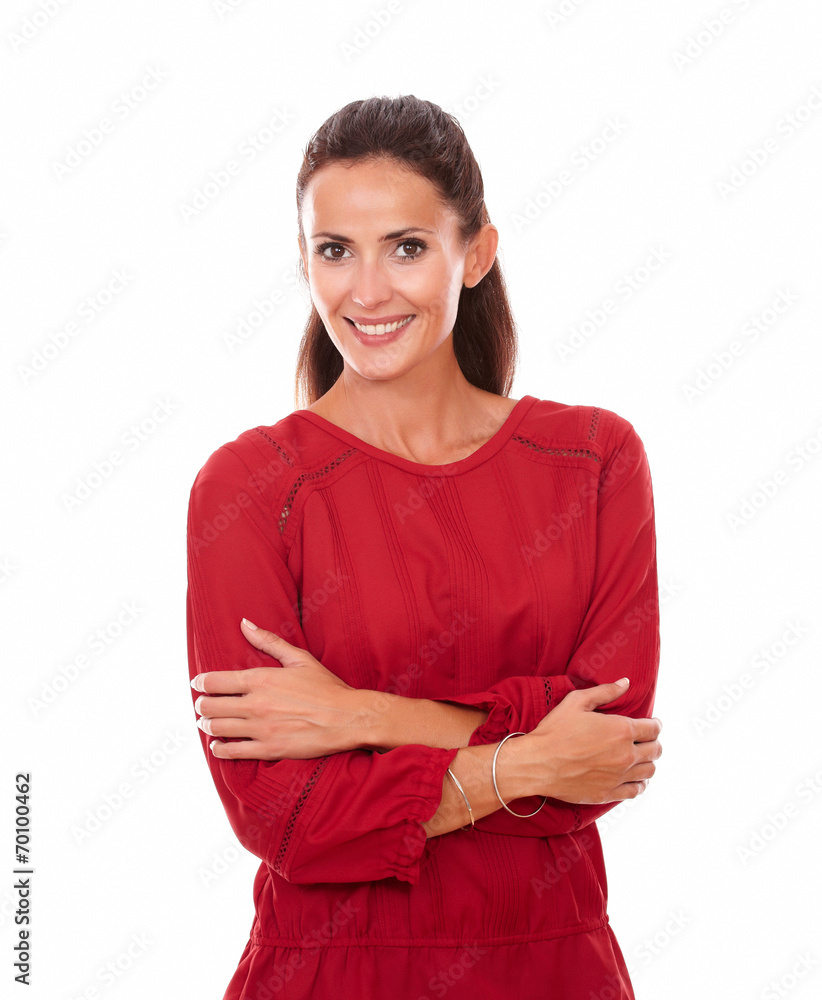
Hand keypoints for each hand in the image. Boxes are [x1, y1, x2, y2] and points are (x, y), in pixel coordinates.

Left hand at [191, 619, 365, 759]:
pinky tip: (218, 746)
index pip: (214, 681)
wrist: (347, 718)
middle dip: (201, 706)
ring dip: (207, 726)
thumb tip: (244, 623)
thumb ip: (268, 641)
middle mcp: (255, 704)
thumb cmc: (326, 687)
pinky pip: (232, 752)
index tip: (197, 684)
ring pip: (217, 729)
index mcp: (260, 679)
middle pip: (210, 706)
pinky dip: (219, 749)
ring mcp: (260, 728)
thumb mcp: (299, 658)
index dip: (200, 682)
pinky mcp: (268, 749)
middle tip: (202, 706)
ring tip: (207, 724)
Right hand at [524, 678, 661, 803]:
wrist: (538, 763)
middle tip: (647, 740)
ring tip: (641, 758)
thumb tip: (625, 683)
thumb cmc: (555, 731)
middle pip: (656, 750)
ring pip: (650, 771)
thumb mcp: (576, 701)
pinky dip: (640, 783)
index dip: (655, 725)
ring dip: (649, 762)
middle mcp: (626, 754)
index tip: (652, 724)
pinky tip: (634, 778)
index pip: (653, 729)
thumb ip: (605, 691)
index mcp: (621, 730)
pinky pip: (636, 790)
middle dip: (654, 742)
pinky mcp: (610, 793)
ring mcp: (619, 776)